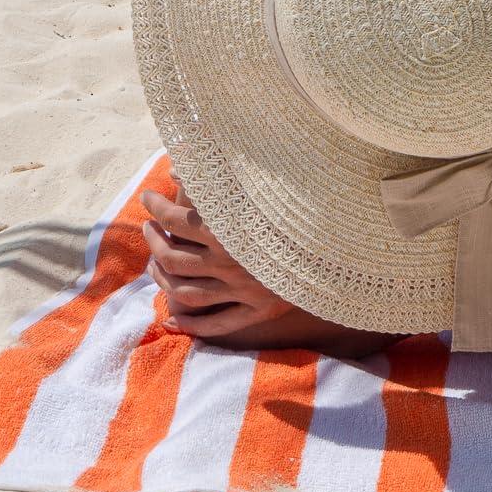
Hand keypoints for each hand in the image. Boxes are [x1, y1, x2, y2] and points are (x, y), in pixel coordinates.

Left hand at [141, 175, 291, 337]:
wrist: (343, 247)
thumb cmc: (300, 208)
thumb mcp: (260, 188)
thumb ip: (222, 176)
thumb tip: (183, 166)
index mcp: (231, 229)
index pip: (175, 219)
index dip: (155, 207)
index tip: (148, 197)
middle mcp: (232, 263)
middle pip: (173, 258)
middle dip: (153, 242)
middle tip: (147, 228)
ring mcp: (245, 291)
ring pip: (186, 291)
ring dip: (162, 278)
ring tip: (153, 264)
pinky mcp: (260, 311)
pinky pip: (218, 324)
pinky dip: (193, 325)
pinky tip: (174, 318)